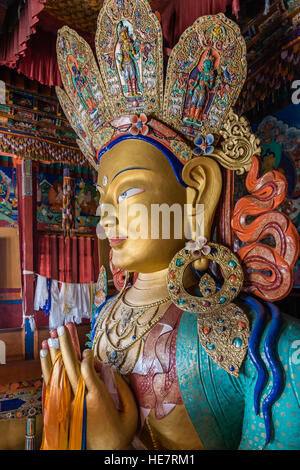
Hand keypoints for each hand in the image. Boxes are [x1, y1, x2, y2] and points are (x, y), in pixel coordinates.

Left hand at [40, 325, 137, 449]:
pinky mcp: (64, 409)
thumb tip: (108, 368)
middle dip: (67, 345)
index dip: (85, 356)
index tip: (86, 349)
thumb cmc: (121, 432)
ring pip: (59, 375)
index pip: (86, 371)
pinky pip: (54, 386)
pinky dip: (49, 370)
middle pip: (70, 367)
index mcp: (98, 399)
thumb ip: (122, 388)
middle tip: (63, 326)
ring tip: (52, 336)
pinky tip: (47, 356)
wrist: (106, 453)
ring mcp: (70, 405)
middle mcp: (80, 400)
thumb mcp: (131, 411)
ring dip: (56, 354)